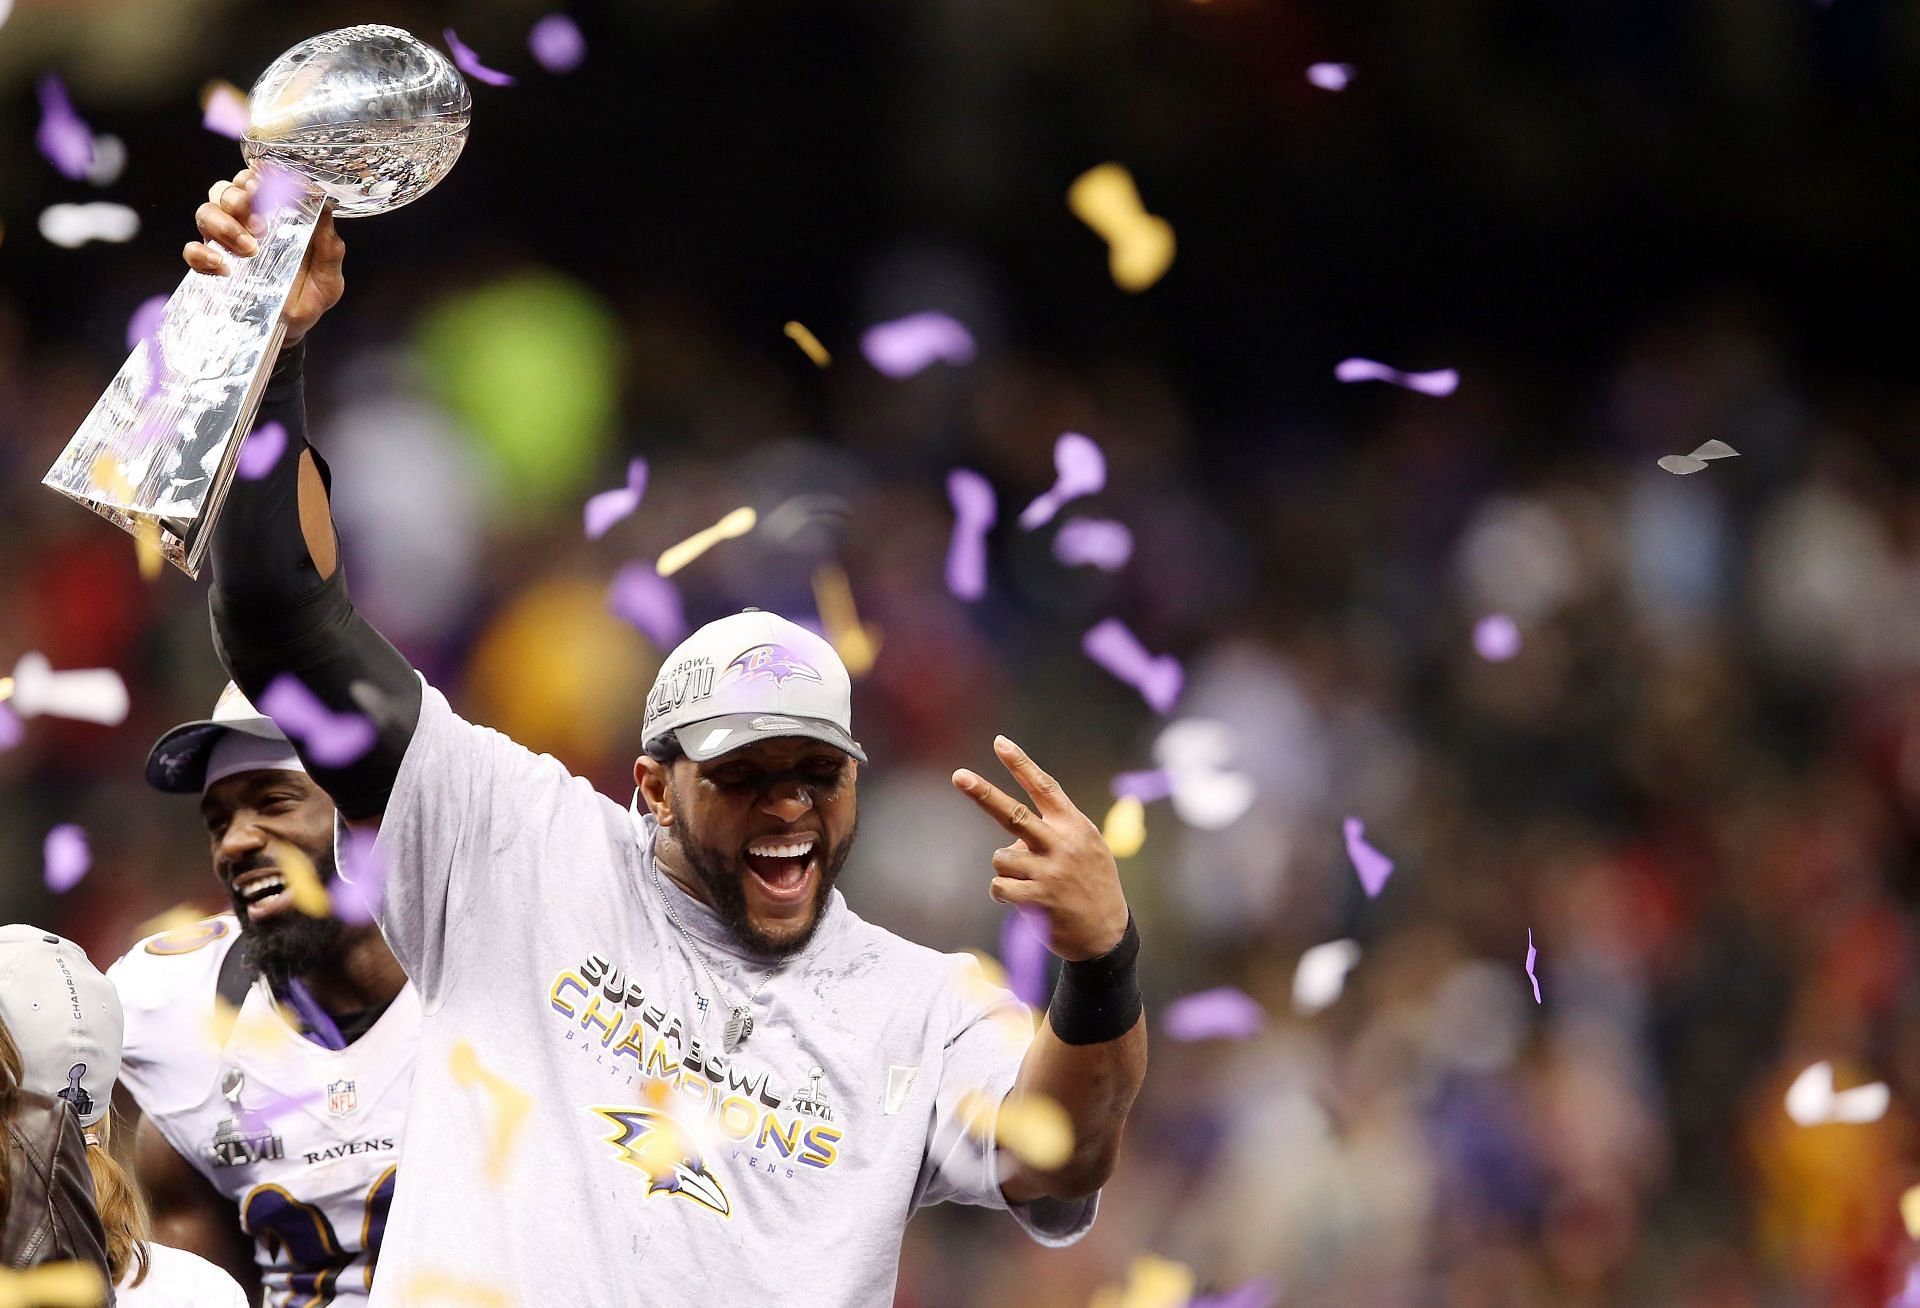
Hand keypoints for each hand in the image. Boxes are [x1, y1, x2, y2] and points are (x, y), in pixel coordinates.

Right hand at [184, 169, 345, 346]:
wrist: (292, 329)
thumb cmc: (310, 295)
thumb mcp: (329, 274)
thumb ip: (329, 246)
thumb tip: (326, 208)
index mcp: (273, 216)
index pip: (256, 181)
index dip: (256, 176)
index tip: (265, 184)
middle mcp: (245, 223)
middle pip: (225, 190)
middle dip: (238, 198)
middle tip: (259, 223)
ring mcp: (224, 243)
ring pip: (205, 211)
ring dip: (223, 224)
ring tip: (249, 248)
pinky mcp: (210, 267)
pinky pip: (192, 250)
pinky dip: (202, 253)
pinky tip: (222, 266)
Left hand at [952, 736, 1129, 961]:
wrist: (1107, 934)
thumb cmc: (1091, 883)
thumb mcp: (1088, 846)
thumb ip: (1057, 831)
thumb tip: (1012, 835)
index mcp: (1074, 826)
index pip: (1044, 787)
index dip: (1021, 764)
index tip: (999, 743)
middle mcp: (1062, 844)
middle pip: (1014, 814)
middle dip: (983, 794)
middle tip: (959, 776)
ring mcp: (1050, 872)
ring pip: (1000, 858)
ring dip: (1007, 869)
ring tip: (1029, 881)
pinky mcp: (1038, 899)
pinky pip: (999, 887)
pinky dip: (1003, 892)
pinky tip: (1022, 899)